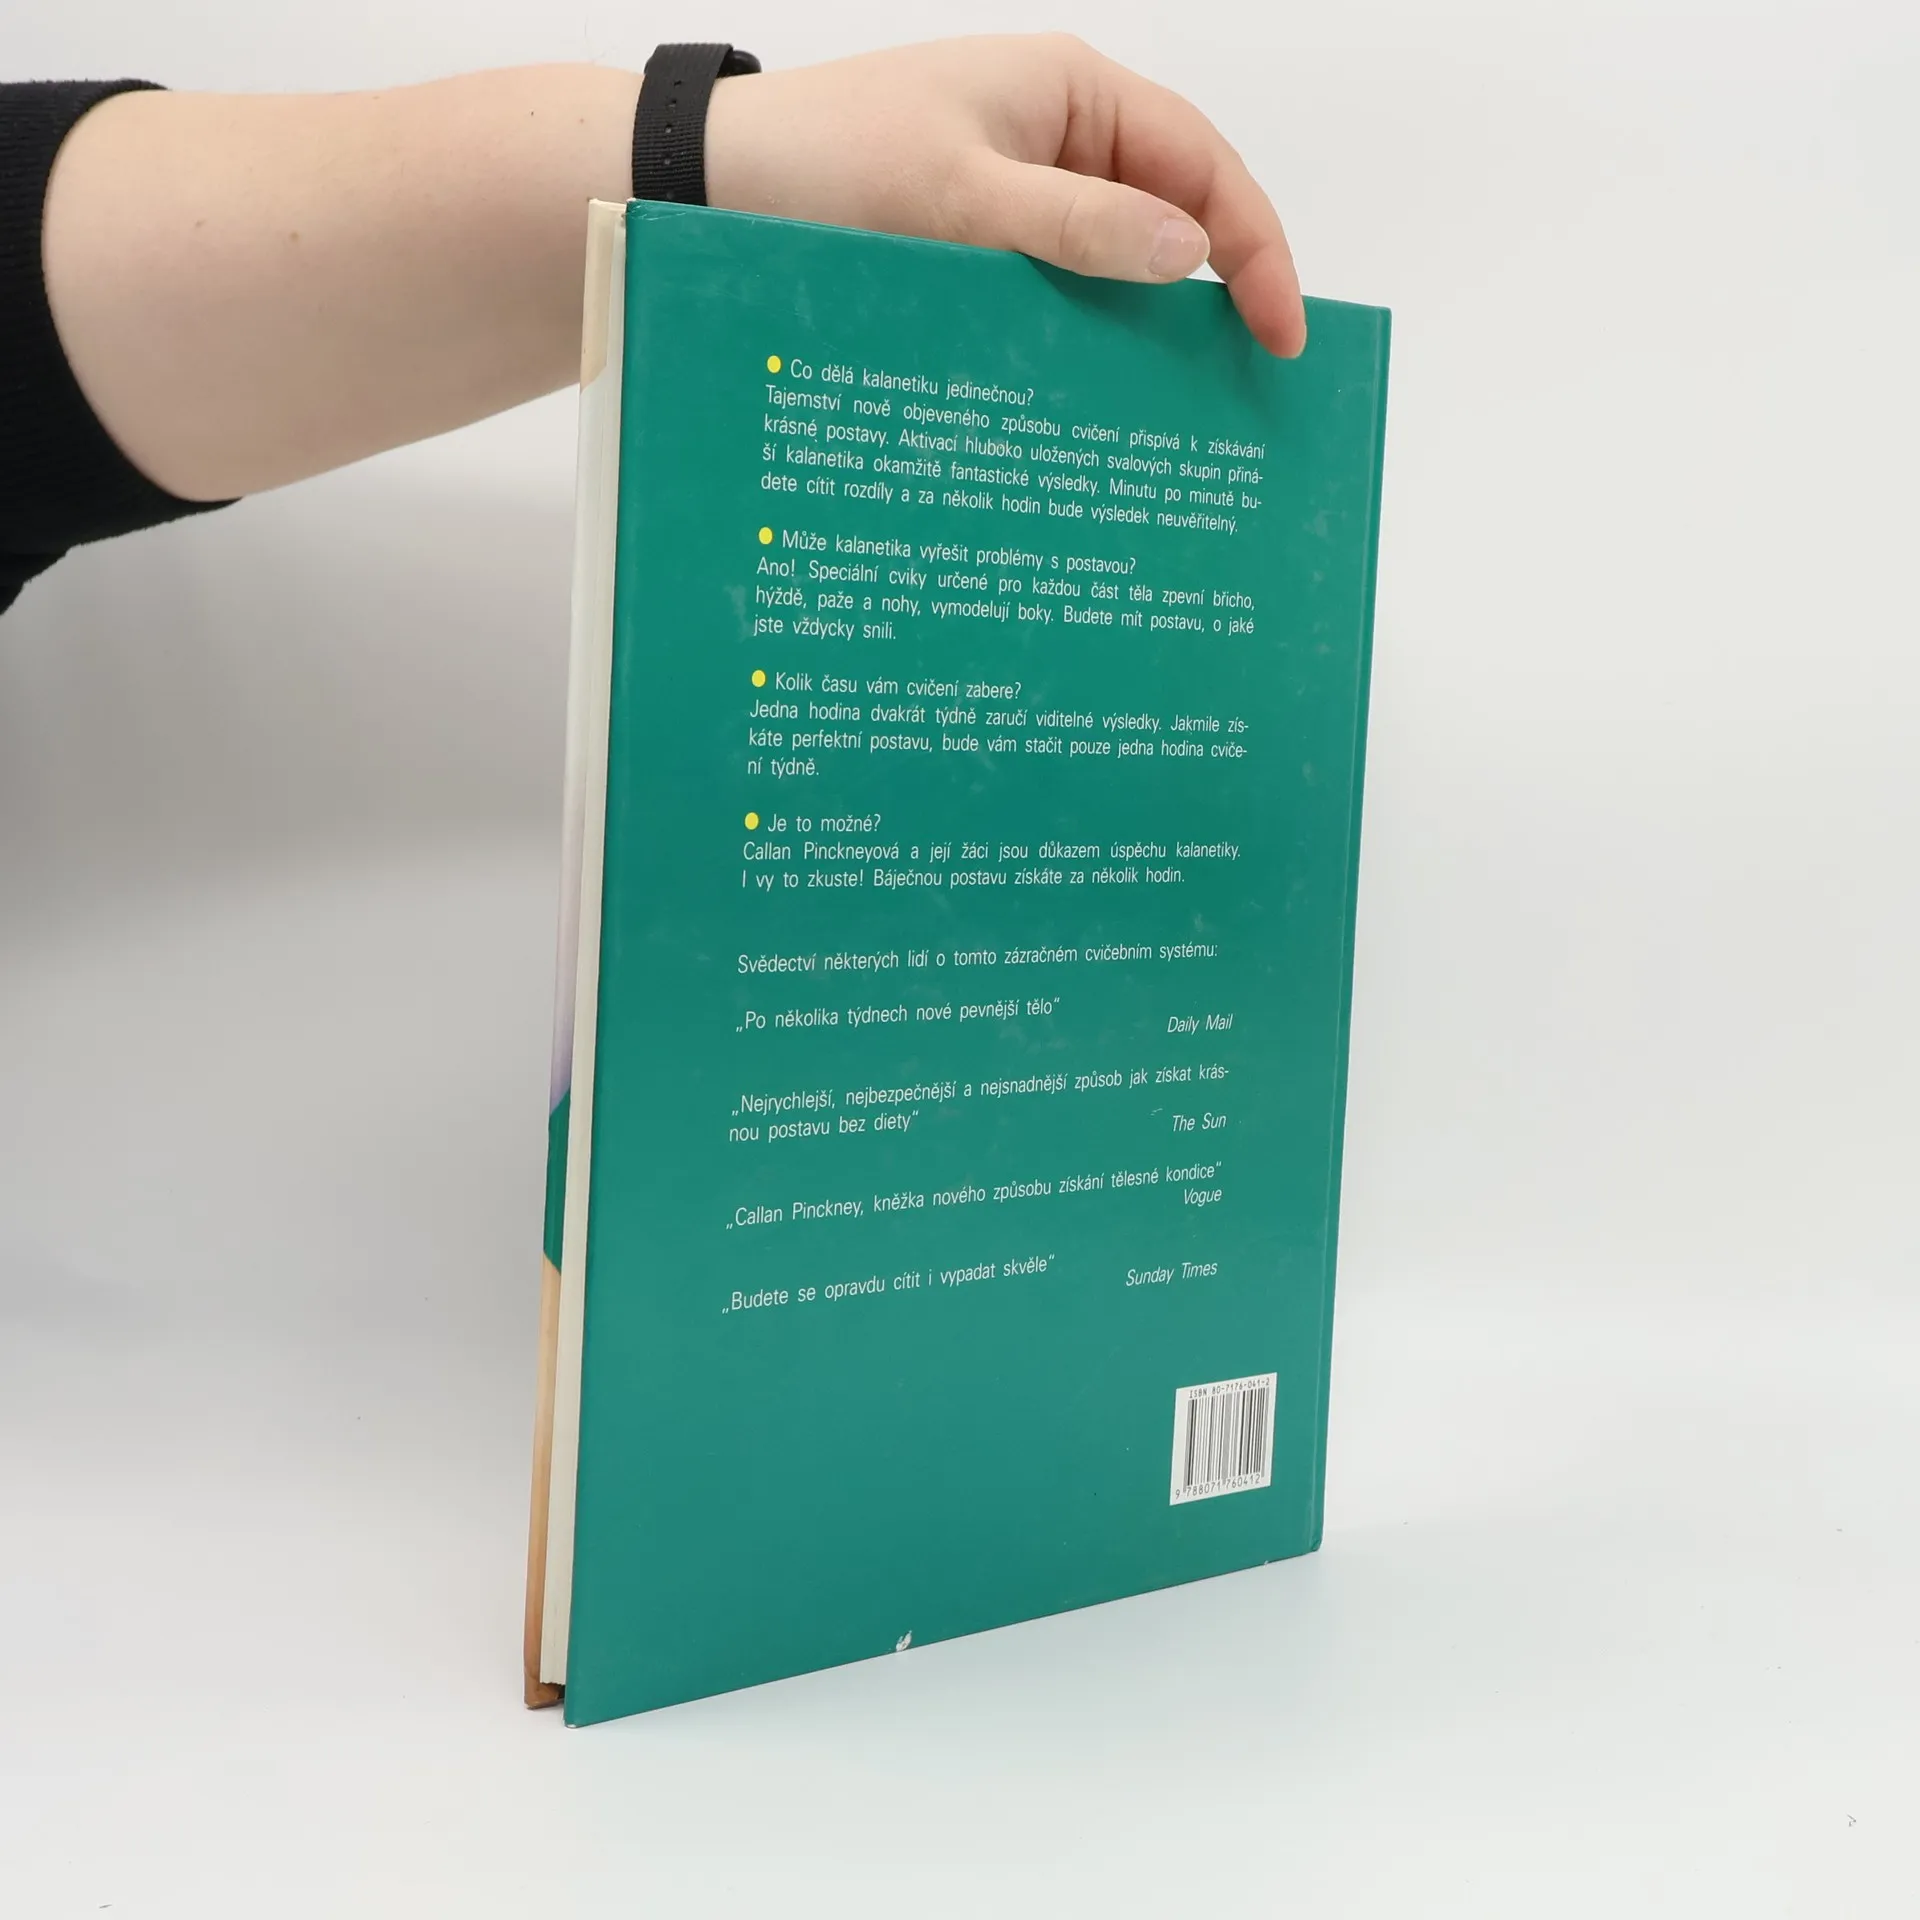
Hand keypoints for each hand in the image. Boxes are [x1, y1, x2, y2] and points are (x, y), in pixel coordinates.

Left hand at [706, 35, 1304, 356]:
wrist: (713, 189)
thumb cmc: (830, 164)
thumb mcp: (963, 196)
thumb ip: (1077, 225)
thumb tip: (1185, 252)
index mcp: (1071, 92)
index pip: (1202, 164)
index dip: (1255, 247)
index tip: (1281, 332)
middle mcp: (1054, 137)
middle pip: (1169, 214)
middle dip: (1214, 294)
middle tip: (1243, 385)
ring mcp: (1017, 192)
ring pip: (1114, 262)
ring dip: (1144, 326)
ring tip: (1177, 405)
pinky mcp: (979, 246)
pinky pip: (1056, 290)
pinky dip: (1083, 336)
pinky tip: (1094, 393)